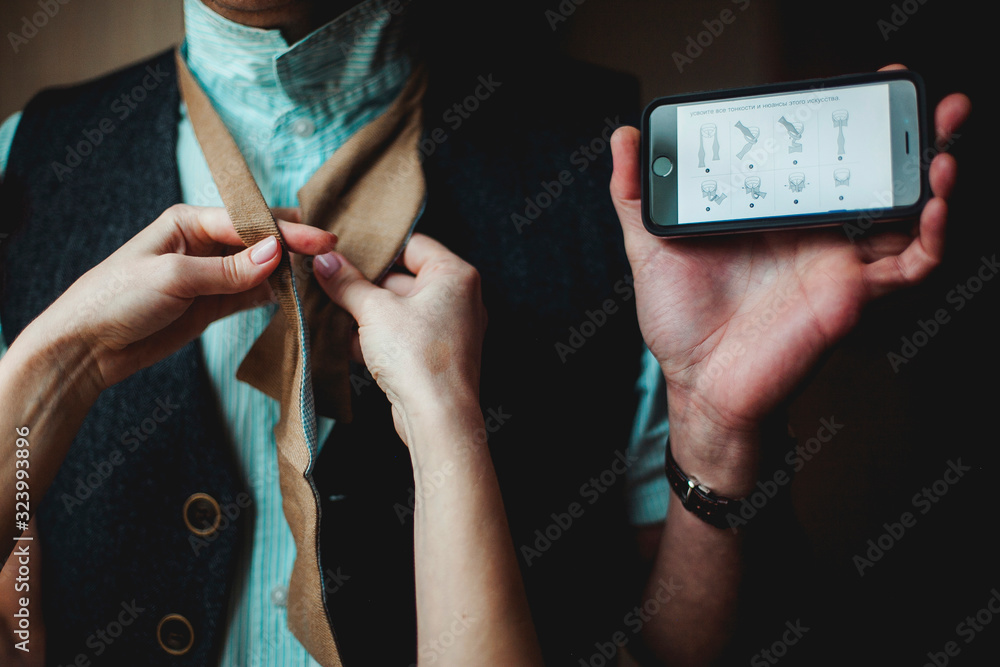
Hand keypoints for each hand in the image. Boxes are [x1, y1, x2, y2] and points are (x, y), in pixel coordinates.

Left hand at [30, 204, 335, 390]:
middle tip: (331, 253)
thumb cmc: (115, 299)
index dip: (287, 230)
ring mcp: (210, 275)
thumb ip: (228, 268)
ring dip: (288, 272)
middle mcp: (202, 243)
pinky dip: (275, 295)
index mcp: (187, 222)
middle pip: (259, 240)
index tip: (321, 239)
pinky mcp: (213, 304)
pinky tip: (297, 296)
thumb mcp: (173, 278)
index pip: (248, 222)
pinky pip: (252, 294)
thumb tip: (277, 253)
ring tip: (322, 275)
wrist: (86, 348)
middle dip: (293, 245)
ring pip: (260, 268)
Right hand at [313, 233, 486, 444]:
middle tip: (327, 277)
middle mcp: (458, 299)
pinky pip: (401, 335)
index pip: (412, 244)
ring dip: (365, 311)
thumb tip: (324, 261)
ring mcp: (448, 329)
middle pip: (403, 277)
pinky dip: (375, 336)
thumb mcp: (374, 310)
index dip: (376, 245)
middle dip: (364, 282)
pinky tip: (341, 339)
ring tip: (328, 307)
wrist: (437, 417)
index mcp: (455, 275)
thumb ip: (347, 282)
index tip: (343, 246)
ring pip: (399, 309)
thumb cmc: (418, 356)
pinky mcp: (434, 356)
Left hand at [609, 68, 969, 488]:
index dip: (839, 122)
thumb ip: (638, 193)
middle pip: (869, 174)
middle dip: (901, 132)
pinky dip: (933, 234)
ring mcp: (837, 261)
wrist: (698, 382)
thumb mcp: (649, 246)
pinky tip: (934, 203)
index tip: (854, 86)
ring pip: (903, 209)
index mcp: (769, 215)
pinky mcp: (853, 295)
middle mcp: (811, 233)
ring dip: (931, 169)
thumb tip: (625, 138)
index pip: (814, 157)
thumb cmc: (679, 321)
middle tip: (916, 92)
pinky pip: (910, 264)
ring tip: (942, 130)